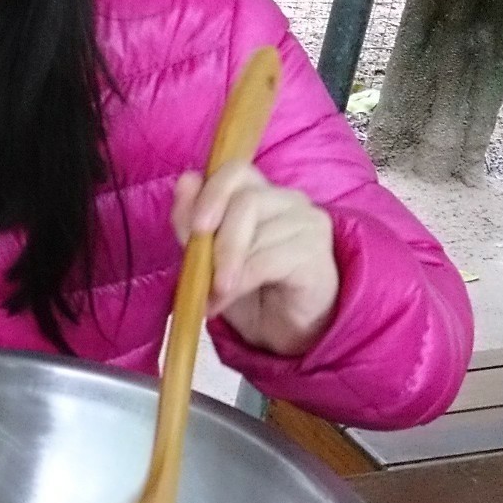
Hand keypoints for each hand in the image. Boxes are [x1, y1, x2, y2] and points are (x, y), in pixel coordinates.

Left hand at [172, 162, 339, 356]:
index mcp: (260, 193)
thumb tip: (184, 182)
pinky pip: (269, 259)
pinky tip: (227, 297)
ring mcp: (307, 223)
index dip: (211, 192)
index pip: (236, 171)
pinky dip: (240, 280)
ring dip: (225, 268)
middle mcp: (288, 200)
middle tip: (199, 273)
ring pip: (258, 232)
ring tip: (212, 296)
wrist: (284, 331)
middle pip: (246, 201)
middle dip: (217, 240)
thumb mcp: (209, 259)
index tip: (194, 228)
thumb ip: (192, 224)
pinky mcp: (318, 252)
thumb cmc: (250, 291)